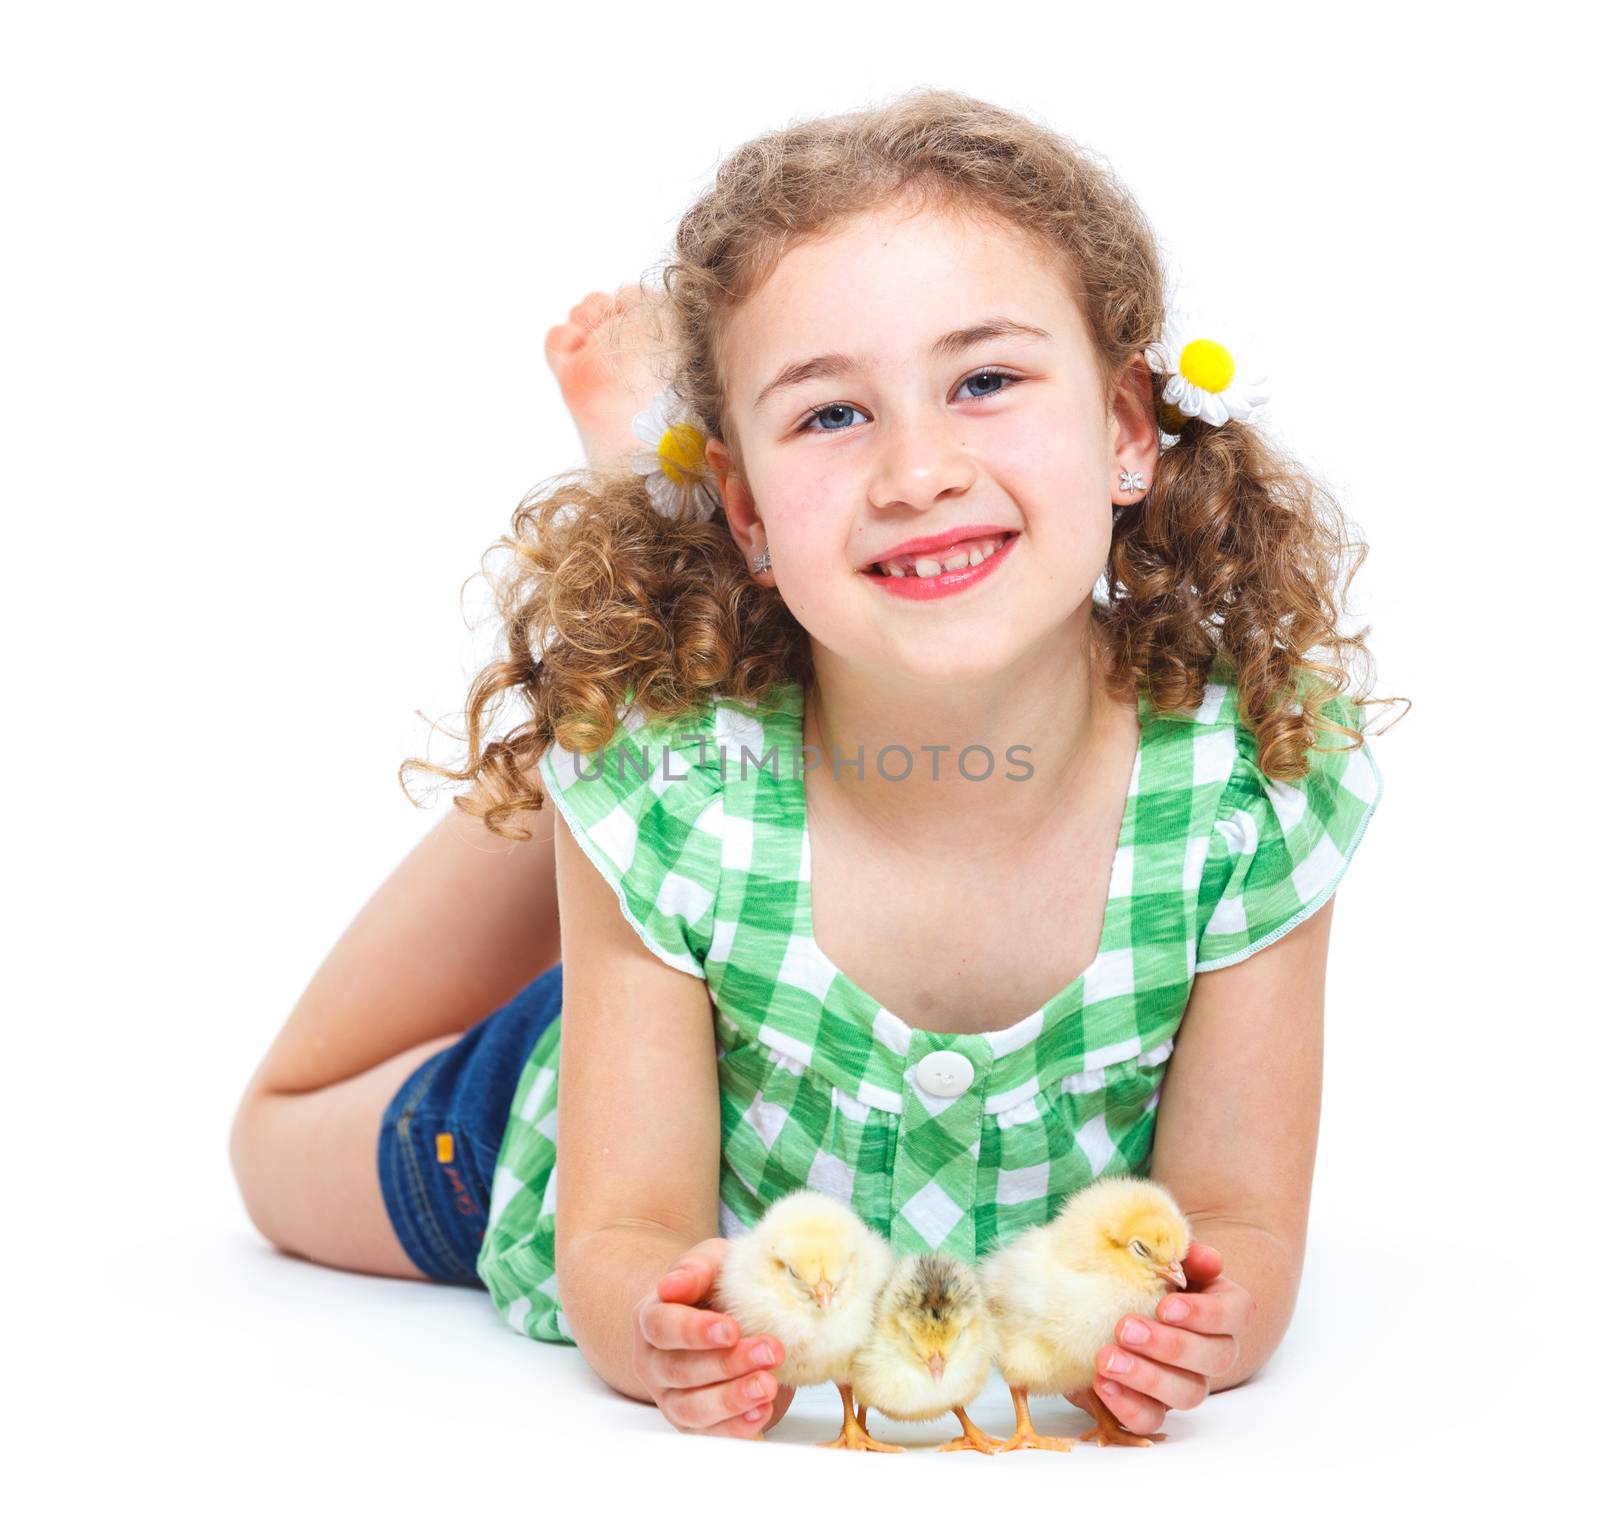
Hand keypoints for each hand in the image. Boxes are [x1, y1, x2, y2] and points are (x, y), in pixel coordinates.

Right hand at [630, 1237, 795, 1437]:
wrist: (718, 1316)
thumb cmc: (713, 1286)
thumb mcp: (709, 1262)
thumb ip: (695, 1267)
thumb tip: (673, 1284)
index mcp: (651, 1318)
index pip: (662, 1327)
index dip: (694, 1331)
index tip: (731, 1329)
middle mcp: (654, 1362)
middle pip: (680, 1370)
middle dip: (727, 1364)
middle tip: (770, 1351)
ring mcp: (670, 1397)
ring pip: (692, 1408)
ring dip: (732, 1399)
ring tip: (768, 1385)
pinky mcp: (694, 1424)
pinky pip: (710, 1434)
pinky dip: (736, 1427)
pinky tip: (762, 1410)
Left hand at [1073, 1240, 1255, 1437]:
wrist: (1113, 1299)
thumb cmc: (1143, 1271)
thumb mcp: (1156, 1253)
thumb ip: (1175, 1248)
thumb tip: (1201, 1257)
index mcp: (1221, 1307)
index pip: (1236, 1313)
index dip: (1206, 1313)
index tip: (1165, 1306)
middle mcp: (1212, 1349)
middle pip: (1215, 1357)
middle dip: (1169, 1345)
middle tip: (1125, 1328)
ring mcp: (1186, 1381)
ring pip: (1188, 1393)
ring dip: (1147, 1378)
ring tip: (1106, 1359)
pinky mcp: (1155, 1405)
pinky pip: (1152, 1418)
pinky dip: (1128, 1406)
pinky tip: (1101, 1384)